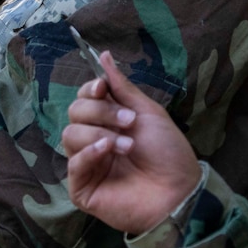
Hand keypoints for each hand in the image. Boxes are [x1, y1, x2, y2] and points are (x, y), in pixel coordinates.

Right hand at [62, 51, 202, 234]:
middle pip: (74, 113)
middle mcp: (94, 140)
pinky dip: (89, 153)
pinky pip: (73, 164)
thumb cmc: (168, 153)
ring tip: (127, 145)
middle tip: (128, 122)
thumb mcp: (148, 113)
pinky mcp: (82, 188)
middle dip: (100, 112)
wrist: (179, 191)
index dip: (90, 90)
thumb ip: (122, 87)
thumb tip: (104, 55)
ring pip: (69, 135)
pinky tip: (107, 151)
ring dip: (99, 133)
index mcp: (108, 122)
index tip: (103, 88)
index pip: (84, 98)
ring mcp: (87, 164)